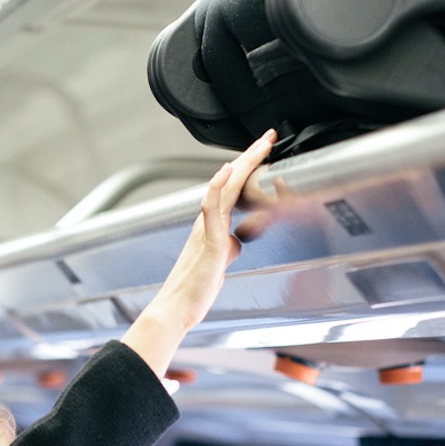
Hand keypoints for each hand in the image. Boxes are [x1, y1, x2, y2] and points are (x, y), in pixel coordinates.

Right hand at [122, 129, 274, 378]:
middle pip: (230, 181)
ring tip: (260, 145)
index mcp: (210, 226)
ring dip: (243, 164)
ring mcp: (205, 230)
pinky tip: (226, 171)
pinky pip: (210, 209)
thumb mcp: (219, 264)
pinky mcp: (208, 242)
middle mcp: (206, 222)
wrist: (175, 309)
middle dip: (252, 157)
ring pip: (224, 188)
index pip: (232, 189)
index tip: (264, 152)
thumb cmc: (193, 290)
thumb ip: (228, 247)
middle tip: (269, 136)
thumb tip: (238, 240)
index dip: (248, 168)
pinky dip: (217, 187)